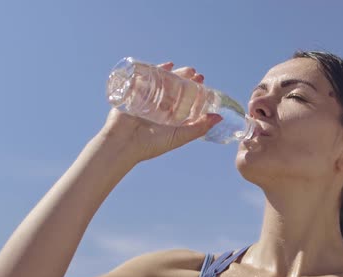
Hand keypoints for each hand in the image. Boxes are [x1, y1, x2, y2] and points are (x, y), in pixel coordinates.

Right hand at [97, 62, 222, 164]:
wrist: (123, 145)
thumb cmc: (151, 145)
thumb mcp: (179, 136)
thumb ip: (198, 128)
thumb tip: (219, 117)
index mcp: (169, 118)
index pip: (184, 101)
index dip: (195, 92)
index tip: (203, 83)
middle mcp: (158, 109)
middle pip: (174, 89)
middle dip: (185, 79)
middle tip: (196, 73)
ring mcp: (145, 100)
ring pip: (161, 83)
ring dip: (173, 74)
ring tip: (184, 68)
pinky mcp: (133, 94)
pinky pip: (145, 79)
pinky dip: (154, 70)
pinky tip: (166, 65)